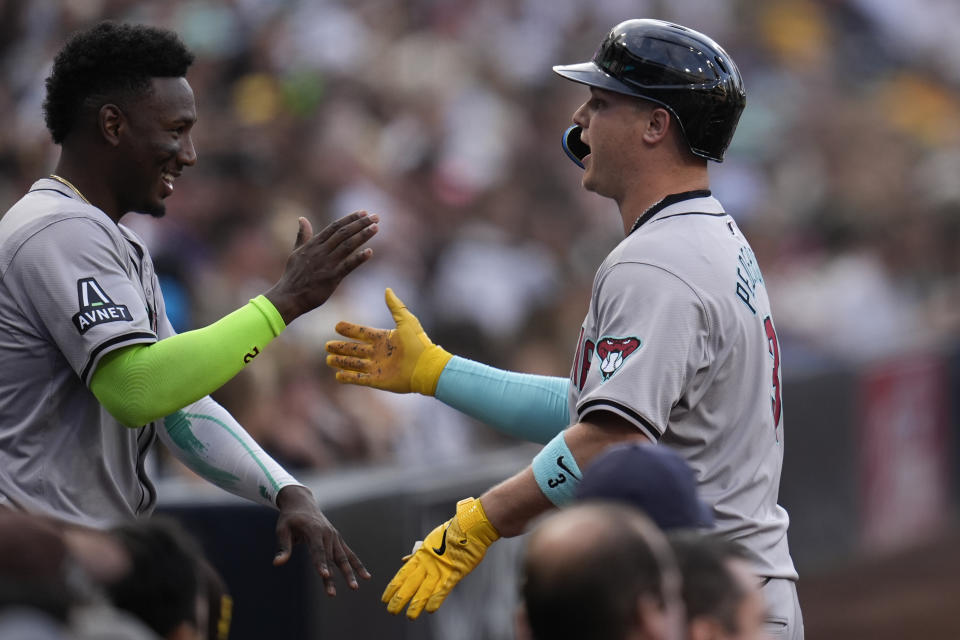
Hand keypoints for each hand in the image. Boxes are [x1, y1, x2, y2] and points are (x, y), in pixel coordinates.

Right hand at [265, 212, 378, 323]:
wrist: (288, 297)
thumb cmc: (292, 276)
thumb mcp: (296, 252)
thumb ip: (302, 236)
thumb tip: (302, 218)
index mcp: (313, 244)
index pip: (334, 227)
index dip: (350, 219)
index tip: (363, 212)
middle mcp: (321, 251)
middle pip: (343, 233)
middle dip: (360, 224)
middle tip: (376, 217)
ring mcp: (326, 264)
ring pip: (347, 246)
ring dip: (362, 236)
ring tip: (375, 227)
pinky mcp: (331, 278)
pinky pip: (347, 266)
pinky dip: (358, 258)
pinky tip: (370, 252)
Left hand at [274, 485, 370, 595]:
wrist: (302, 502)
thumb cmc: (290, 517)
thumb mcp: (282, 529)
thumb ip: (283, 547)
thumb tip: (277, 563)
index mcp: (314, 530)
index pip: (318, 550)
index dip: (321, 563)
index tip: (324, 576)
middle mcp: (327, 533)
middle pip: (332, 557)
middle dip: (335, 576)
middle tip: (333, 592)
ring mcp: (334, 536)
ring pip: (343, 557)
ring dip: (349, 573)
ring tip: (355, 587)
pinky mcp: (337, 540)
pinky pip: (349, 554)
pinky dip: (357, 565)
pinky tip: (365, 577)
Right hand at [325, 288, 451, 394]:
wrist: (427, 367)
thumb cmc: (419, 343)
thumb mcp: (407, 321)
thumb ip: (395, 306)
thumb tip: (387, 289)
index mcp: (384, 338)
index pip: (362, 333)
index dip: (350, 330)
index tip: (337, 326)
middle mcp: (379, 352)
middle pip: (354, 349)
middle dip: (341, 347)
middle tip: (327, 345)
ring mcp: (377, 367)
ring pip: (354, 364)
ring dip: (341, 362)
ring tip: (328, 359)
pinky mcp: (378, 380)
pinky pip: (359, 379)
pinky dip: (348, 377)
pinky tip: (338, 375)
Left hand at [382, 497, 499, 618]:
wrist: (469, 526)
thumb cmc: (451, 534)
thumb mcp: (430, 542)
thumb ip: (418, 555)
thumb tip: (405, 560)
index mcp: (420, 556)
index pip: (402, 575)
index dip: (392, 588)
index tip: (385, 598)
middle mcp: (427, 564)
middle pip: (409, 584)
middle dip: (399, 599)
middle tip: (392, 611)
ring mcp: (440, 569)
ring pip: (424, 590)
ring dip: (416, 604)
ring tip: (410, 616)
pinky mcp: (454, 573)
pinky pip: (443, 588)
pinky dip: (436, 599)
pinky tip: (430, 609)